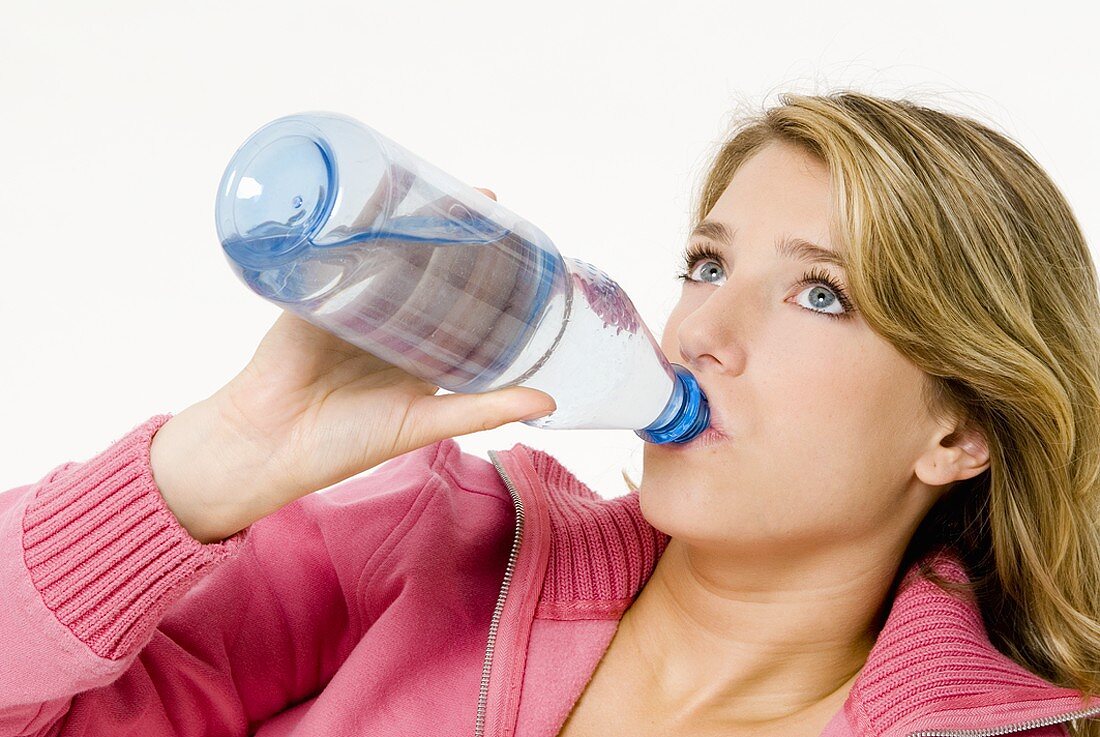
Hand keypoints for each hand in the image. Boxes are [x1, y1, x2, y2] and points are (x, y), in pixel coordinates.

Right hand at [150, 188, 554, 541]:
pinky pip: (343, 253)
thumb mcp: (424, 423)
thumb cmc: (344, 443)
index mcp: (418, 355)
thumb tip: (547, 401)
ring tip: (449, 192)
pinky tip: (385, 198)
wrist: (267, 443)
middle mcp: (389, 326)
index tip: (518, 248)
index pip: (460, 306)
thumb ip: (482, 410)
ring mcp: (352, 305)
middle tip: (488, 204)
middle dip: (456, 239)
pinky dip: (363, 227)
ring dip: (417, 223)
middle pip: (429, 271)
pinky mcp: (317, 292)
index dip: (487, 278)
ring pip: (390, 256)